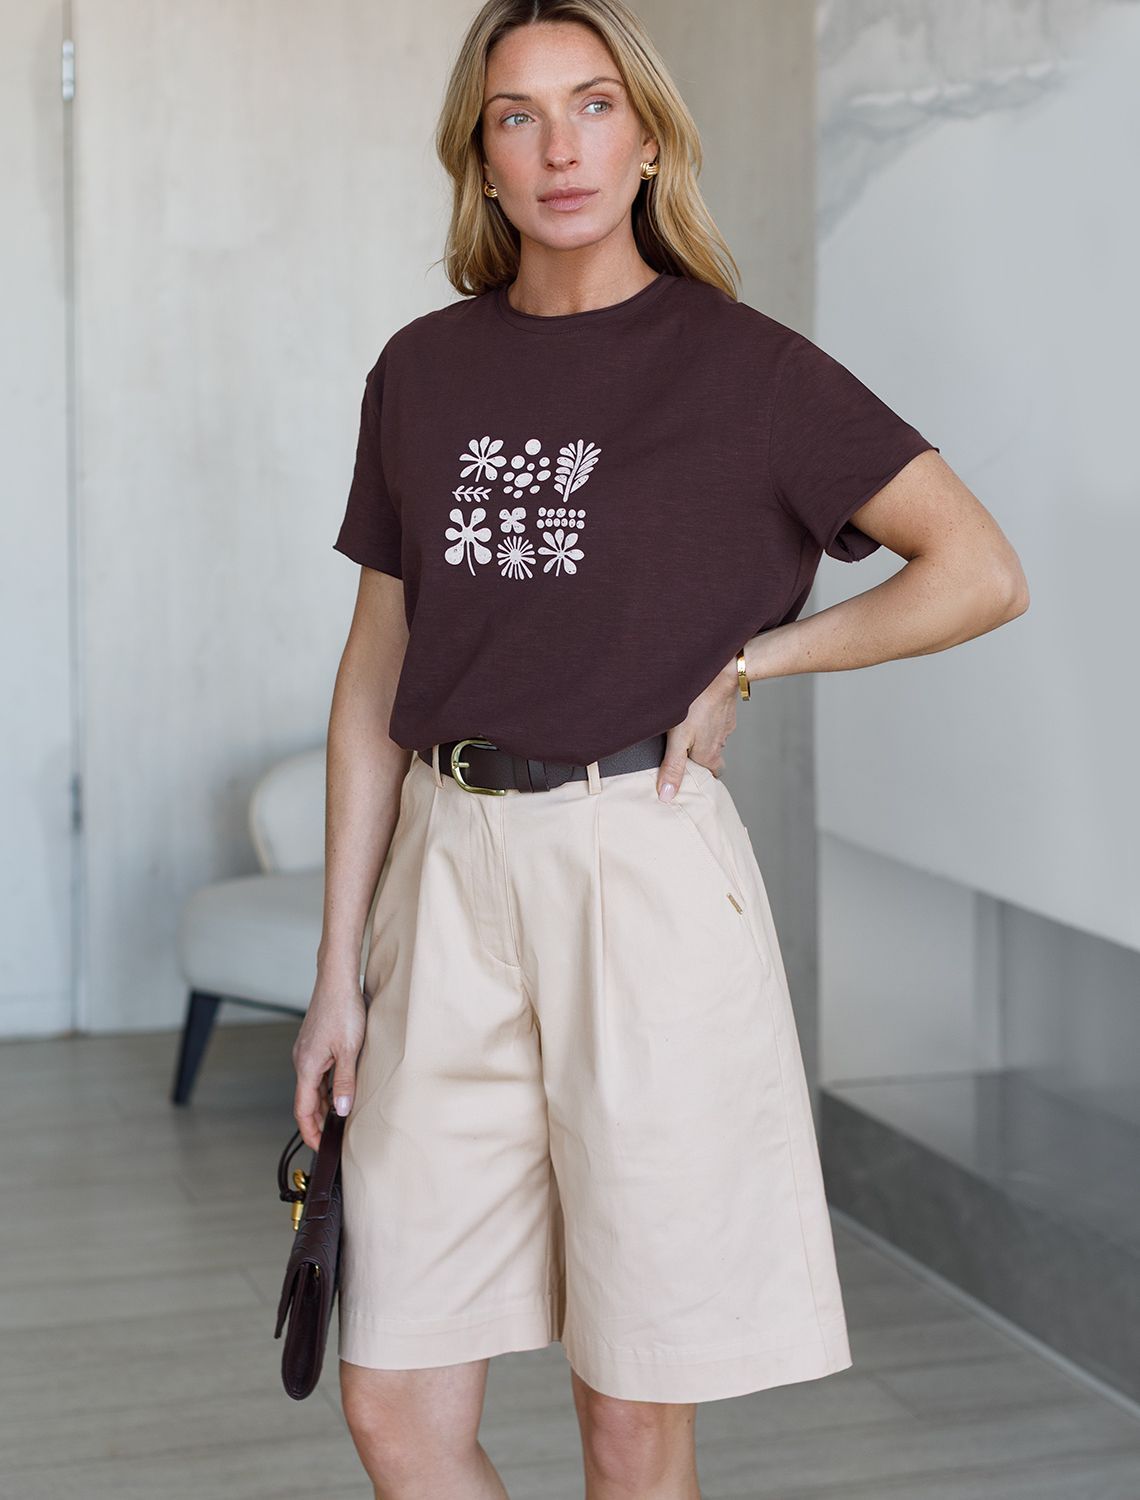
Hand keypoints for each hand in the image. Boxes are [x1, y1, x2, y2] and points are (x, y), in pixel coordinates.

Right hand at [292, 969, 366, 1149]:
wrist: (337, 980)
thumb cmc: (343, 1009)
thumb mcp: (350, 1050)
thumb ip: (344, 1083)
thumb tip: (340, 1110)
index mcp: (307, 1066)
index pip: (303, 1110)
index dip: (310, 1132)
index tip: (320, 1147)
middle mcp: (302, 1061)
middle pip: (306, 1101)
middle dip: (318, 1122)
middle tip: (334, 1138)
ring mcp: (307, 1052)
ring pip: (312, 1087)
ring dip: (323, 1104)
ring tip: (340, 1119)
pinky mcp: (314, 1043)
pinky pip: (317, 1074)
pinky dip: (325, 1087)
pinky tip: (339, 1090)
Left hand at [656, 653, 740, 799]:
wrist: (719, 673)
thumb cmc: (696, 706)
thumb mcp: (678, 739)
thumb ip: (673, 767)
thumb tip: (667, 797)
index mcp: (709, 755)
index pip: (712, 774)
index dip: (703, 777)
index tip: (692, 776)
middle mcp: (720, 743)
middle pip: (711, 755)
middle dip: (700, 755)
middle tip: (683, 750)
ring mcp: (724, 725)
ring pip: (713, 736)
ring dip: (702, 734)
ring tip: (685, 727)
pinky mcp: (725, 708)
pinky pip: (715, 718)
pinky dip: (706, 717)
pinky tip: (694, 708)